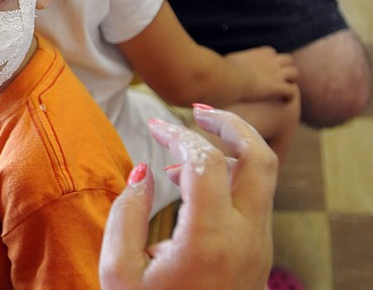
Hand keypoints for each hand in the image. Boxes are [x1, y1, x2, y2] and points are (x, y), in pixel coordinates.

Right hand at [100, 106, 276, 289]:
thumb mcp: (118, 270)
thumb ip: (127, 213)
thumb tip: (144, 171)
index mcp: (209, 240)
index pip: (206, 160)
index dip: (177, 133)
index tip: (152, 124)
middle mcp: (245, 238)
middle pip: (261, 157)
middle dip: (230, 123)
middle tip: (198, 109)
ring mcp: (258, 246)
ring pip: (262, 176)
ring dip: (229, 150)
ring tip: (183, 149)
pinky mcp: (257, 253)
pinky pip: (253, 199)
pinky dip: (229, 177)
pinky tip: (190, 184)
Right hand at [225, 46, 298, 102]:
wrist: (229, 79)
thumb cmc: (224, 70)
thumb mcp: (229, 60)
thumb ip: (234, 61)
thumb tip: (225, 64)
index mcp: (260, 53)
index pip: (271, 53)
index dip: (270, 61)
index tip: (265, 69)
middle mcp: (272, 61)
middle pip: (288, 60)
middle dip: (286, 68)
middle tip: (279, 79)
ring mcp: (277, 74)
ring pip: (294, 74)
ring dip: (291, 81)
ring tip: (284, 90)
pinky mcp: (278, 87)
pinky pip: (291, 91)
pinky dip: (289, 96)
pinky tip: (283, 101)